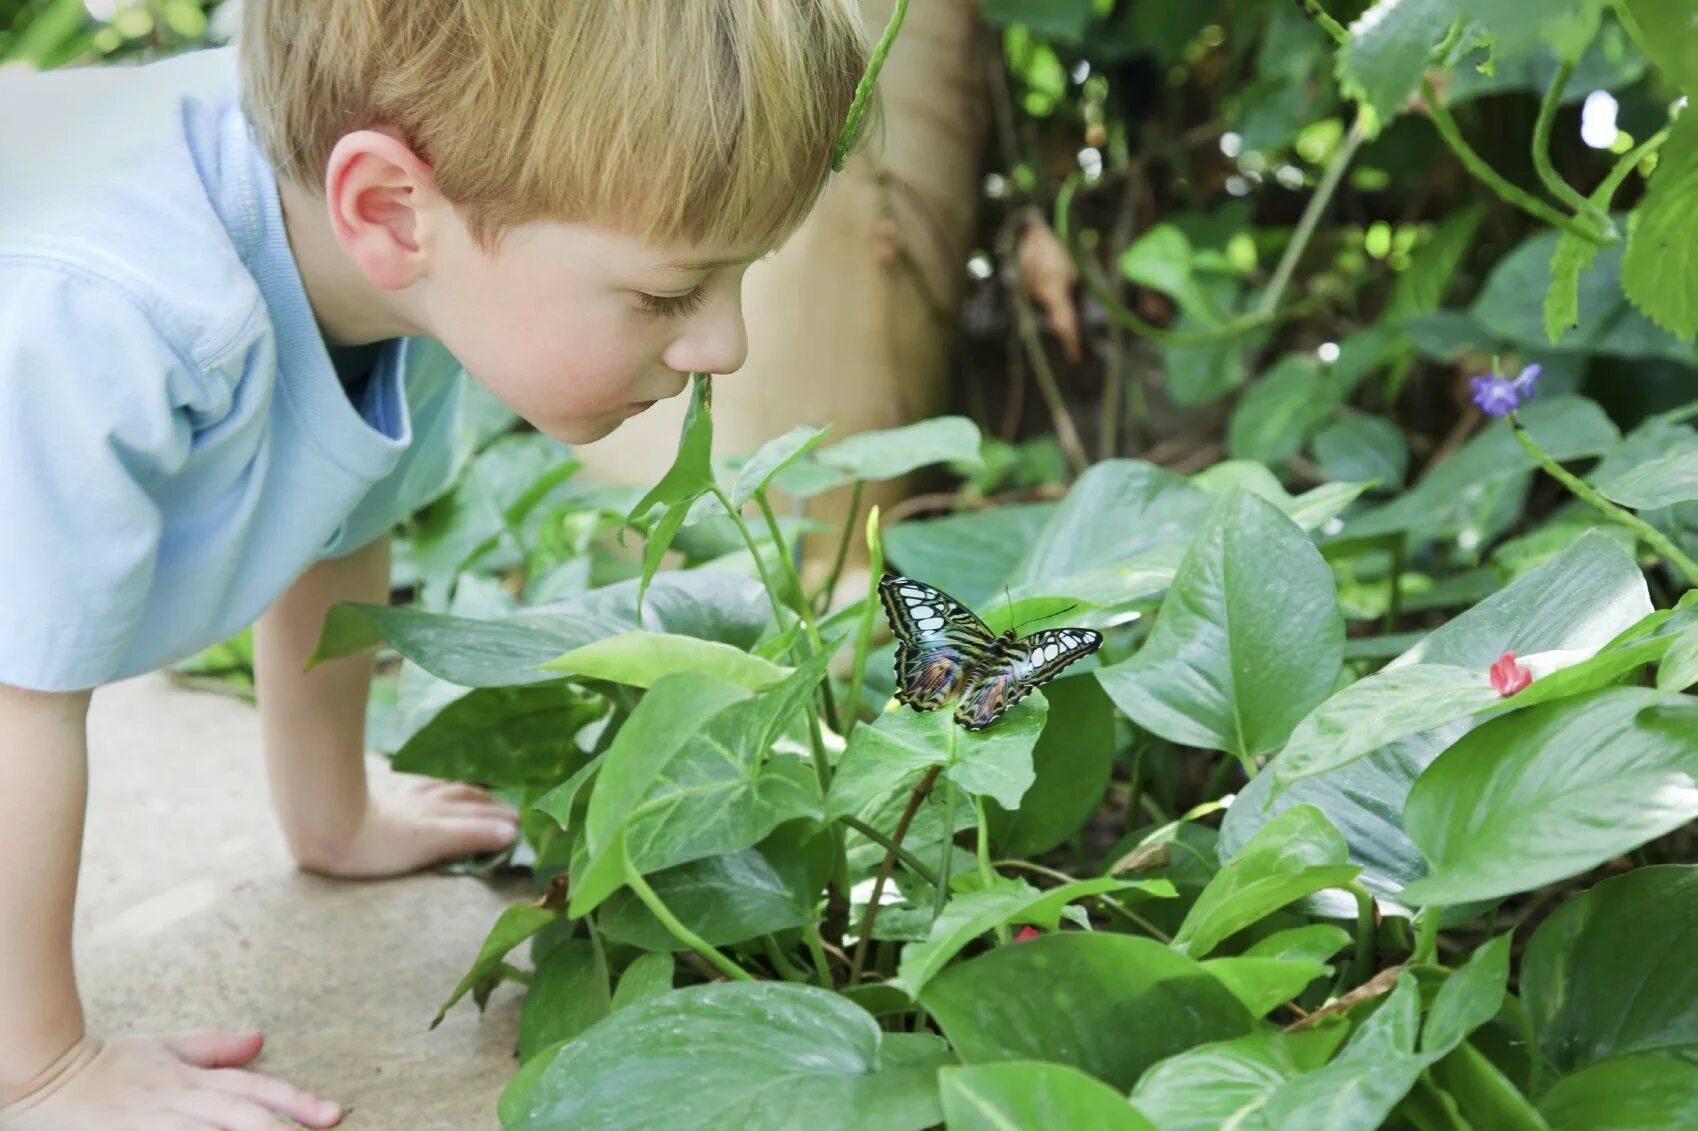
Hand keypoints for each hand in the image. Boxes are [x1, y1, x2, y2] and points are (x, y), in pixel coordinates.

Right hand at [0, 1030, 340, 1129]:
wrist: (48, 1075)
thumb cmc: (109, 1067)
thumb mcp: (166, 1050)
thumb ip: (215, 1049)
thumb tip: (260, 1039)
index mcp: (196, 1079)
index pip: (258, 1089)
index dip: (298, 1101)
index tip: (335, 1115)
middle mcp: (184, 1100)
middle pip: (244, 1116)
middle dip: (283, 1128)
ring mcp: (157, 1123)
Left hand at [297, 773, 519, 879]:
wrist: (326, 827)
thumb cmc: (378, 843)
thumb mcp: (431, 842)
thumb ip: (471, 836)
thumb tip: (510, 832)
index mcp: (436, 813)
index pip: (475, 810)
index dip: (498, 816)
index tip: (520, 821)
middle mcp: (421, 802)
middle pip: (461, 797)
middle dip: (486, 803)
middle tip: (508, 807)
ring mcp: (399, 798)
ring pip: (438, 789)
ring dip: (460, 791)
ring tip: (474, 792)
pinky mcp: (377, 799)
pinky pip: (412, 786)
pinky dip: (427, 785)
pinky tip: (420, 786)